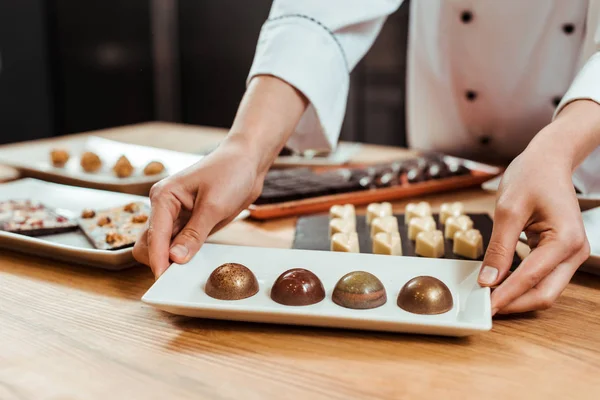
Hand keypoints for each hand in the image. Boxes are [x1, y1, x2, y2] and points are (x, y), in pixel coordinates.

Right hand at [133, 136, 264, 276]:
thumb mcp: (214, 205)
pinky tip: (195, 263)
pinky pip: (179, 245)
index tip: (163, 281)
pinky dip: (183, 256)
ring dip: (171, 261)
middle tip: (178, 278)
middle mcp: (164, 207)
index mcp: (164, 197)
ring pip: (162, 247)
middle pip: (148, 245)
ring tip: (187, 273)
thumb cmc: (230, 172)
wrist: (247, 162)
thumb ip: (194, 234)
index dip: (158, 260)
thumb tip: (175, 259)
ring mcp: (176, 216)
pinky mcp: (189, 223)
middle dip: (160, 261)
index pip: (154, 236)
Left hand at [478, 143, 589, 314]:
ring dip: (518, 297)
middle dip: (515, 303)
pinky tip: (499, 285)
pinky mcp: (561, 253)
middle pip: (545, 293)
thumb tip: (488, 280)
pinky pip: (542, 278)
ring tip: (488, 298)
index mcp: (566, 239)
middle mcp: (575, 251)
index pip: (531, 277)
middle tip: (485, 308)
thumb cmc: (531, 176)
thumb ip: (499, 247)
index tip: (485, 307)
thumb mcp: (508, 210)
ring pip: (545, 289)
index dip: (506, 295)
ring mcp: (571, 254)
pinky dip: (522, 285)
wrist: (549, 160)